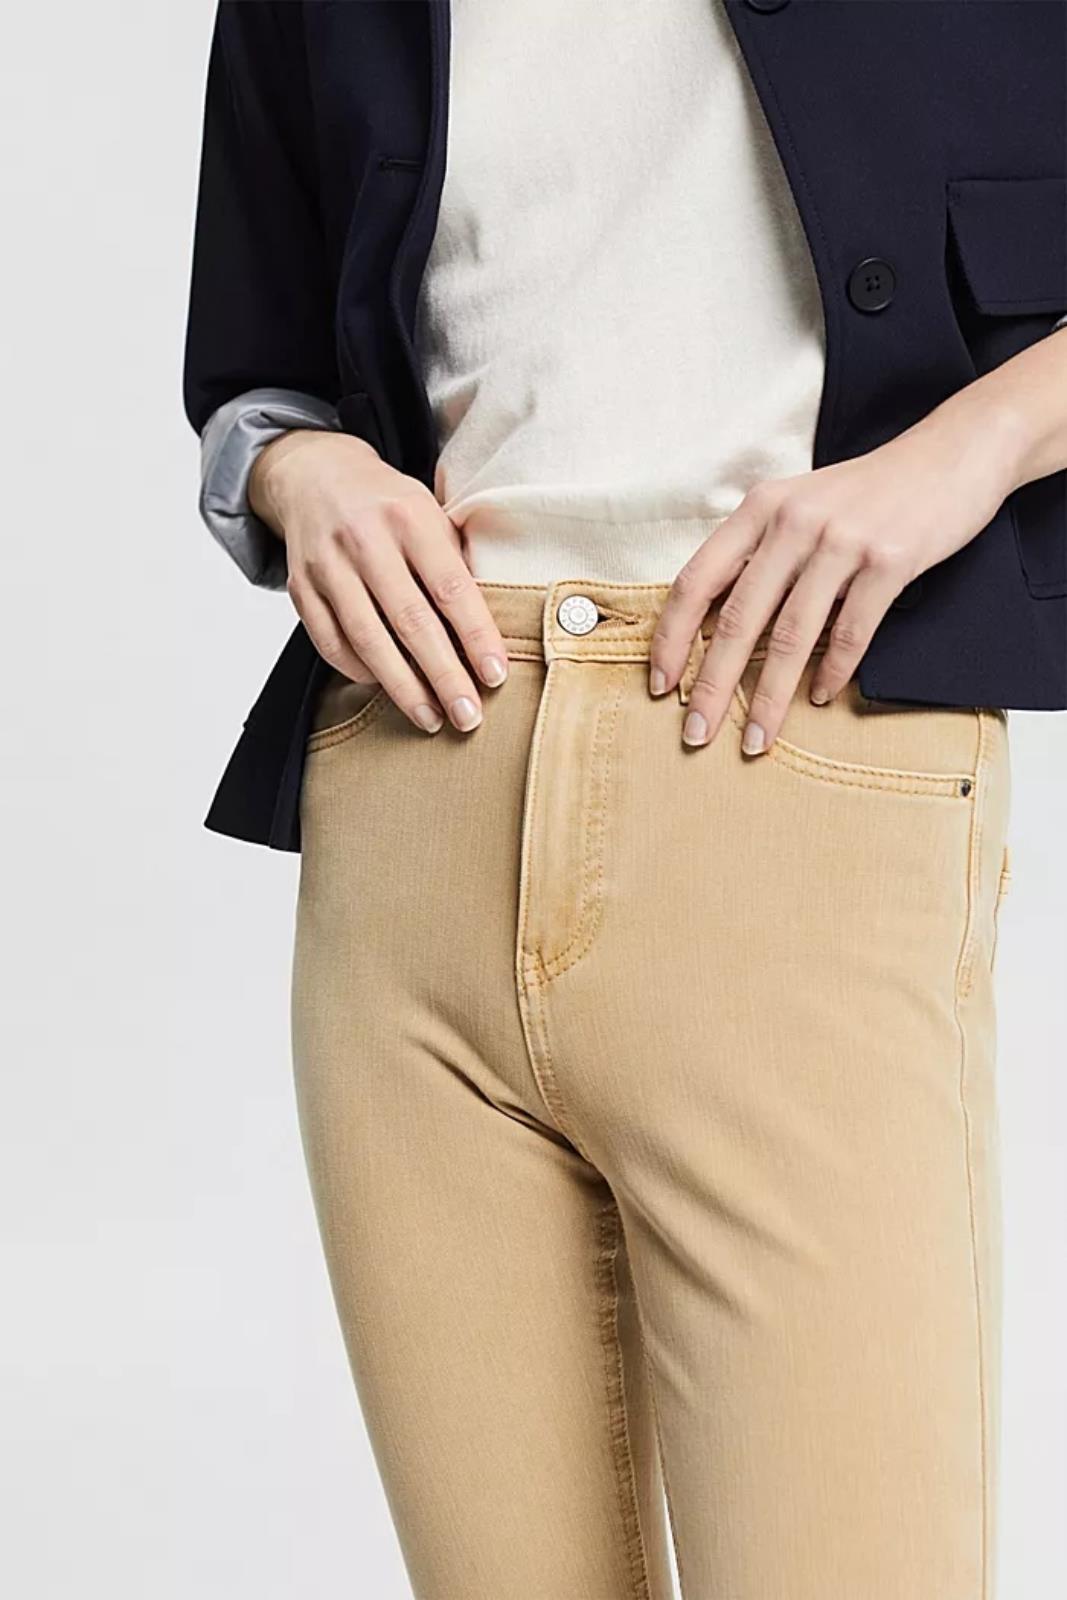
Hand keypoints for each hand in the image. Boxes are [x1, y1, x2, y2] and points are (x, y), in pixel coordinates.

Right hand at [250, 430, 508, 733]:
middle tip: (468, 716)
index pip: (450, 587)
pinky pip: (330, 642)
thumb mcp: (431, 513)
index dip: (475, 636)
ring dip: (403, 687)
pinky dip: (359, 671)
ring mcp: (326, 564)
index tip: (495, 676)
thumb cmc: (389, 505)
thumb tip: (491, 633)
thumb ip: (456, 563)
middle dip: (443, 676)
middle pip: (410, 621)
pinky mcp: (299, 587)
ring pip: (367, 640)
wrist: (316, 476)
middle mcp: (365, 538)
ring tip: (431, 718)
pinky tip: (385, 688)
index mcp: (409, 515)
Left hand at [648, 396, 1025, 752]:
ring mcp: (841, 541)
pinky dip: (833, 672)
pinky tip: (818, 697)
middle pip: (737, 619)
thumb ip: (759, 554)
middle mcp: (793, 521)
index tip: (661, 685)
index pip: (696, 580)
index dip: (672, 638)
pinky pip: (851, 632)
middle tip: (696, 733)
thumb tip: (717, 626)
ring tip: (757, 738)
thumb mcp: (798, 505)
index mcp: (759, 509)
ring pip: (791, 636)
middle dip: (713, 686)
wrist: (950, 457)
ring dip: (771, 697)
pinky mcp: (888, 561)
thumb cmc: (866, 493)